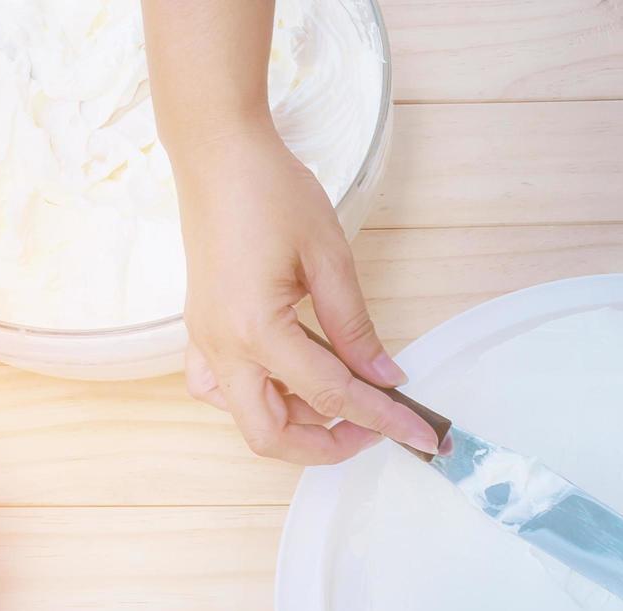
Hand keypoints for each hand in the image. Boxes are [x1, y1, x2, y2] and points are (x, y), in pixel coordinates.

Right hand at [172, 124, 438, 463]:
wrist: (216, 152)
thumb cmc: (270, 190)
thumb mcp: (328, 256)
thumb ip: (356, 326)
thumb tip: (385, 377)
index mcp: (257, 330)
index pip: (331, 397)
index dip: (383, 420)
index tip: (420, 435)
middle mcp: (223, 347)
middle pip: (273, 436)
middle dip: (328, 446)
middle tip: (375, 427)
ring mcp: (205, 342)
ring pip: (246, 418)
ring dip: (295, 423)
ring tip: (340, 395)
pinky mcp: (202, 330)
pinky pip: (222, 390)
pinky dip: (260, 399)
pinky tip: (290, 378)